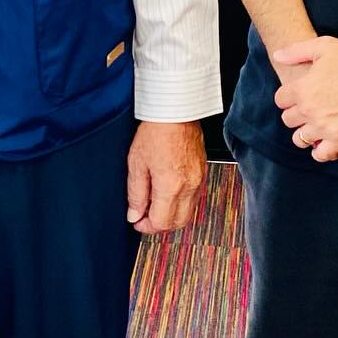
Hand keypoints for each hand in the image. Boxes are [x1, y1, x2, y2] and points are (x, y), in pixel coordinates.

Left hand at [126, 120, 206, 234]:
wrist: (176, 112)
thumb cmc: (156, 131)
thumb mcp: (137, 163)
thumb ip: (136, 194)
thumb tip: (135, 214)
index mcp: (170, 186)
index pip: (161, 222)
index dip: (146, 226)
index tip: (137, 221)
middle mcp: (188, 186)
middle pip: (178, 222)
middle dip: (160, 224)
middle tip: (145, 216)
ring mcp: (198, 180)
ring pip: (188, 212)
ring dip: (172, 214)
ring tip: (155, 203)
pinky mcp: (202, 173)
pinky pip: (194, 198)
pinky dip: (181, 202)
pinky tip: (168, 193)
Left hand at [271, 37, 337, 163]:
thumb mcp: (323, 46)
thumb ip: (296, 51)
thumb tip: (277, 56)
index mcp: (301, 89)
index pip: (280, 100)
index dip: (287, 97)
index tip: (296, 95)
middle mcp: (309, 110)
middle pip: (288, 120)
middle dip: (295, 114)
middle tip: (306, 110)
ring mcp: (323, 126)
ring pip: (300, 138)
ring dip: (304, 133)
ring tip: (313, 128)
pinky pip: (322, 153)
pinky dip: (320, 152)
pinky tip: (323, 145)